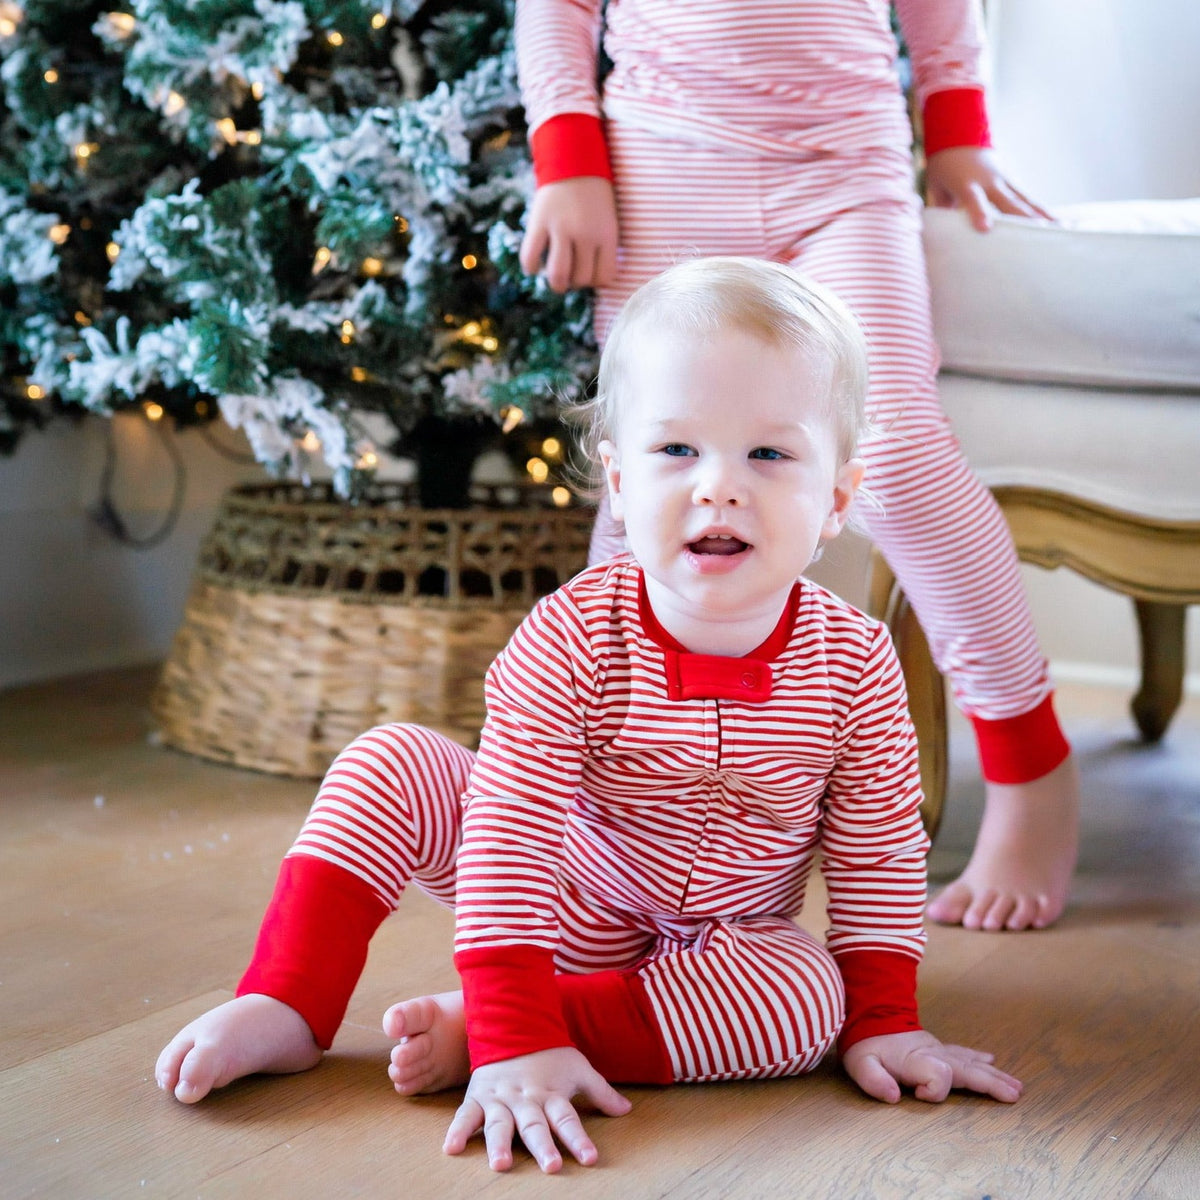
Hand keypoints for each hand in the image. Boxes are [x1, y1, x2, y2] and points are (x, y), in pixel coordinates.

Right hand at [443, 1046, 631, 1173]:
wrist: (512, 1025)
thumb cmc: (549, 1055)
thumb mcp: (577, 1069)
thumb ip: (601, 1092)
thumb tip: (627, 1109)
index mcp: (550, 1093)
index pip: (567, 1118)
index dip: (578, 1139)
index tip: (590, 1158)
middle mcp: (526, 1099)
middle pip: (535, 1125)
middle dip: (543, 1145)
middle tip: (550, 1165)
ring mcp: (500, 1099)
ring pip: (500, 1124)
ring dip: (500, 1143)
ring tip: (501, 1163)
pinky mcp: (478, 1097)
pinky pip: (466, 1115)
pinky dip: (458, 1130)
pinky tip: (451, 1148)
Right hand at [519, 176, 619, 291]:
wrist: (573, 157)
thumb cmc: (594, 195)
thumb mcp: (609, 219)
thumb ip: (603, 247)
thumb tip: (593, 281)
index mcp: (607, 234)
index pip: (605, 278)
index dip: (596, 281)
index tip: (589, 274)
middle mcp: (585, 234)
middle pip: (581, 279)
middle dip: (576, 282)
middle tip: (571, 275)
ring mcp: (561, 228)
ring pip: (558, 275)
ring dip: (557, 284)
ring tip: (556, 281)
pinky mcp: (539, 221)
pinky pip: (531, 257)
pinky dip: (531, 267)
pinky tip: (534, 265)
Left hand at [842, 1030, 1022, 1104]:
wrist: (869, 1015)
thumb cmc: (866, 1045)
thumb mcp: (860, 1064)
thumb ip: (874, 1080)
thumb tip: (893, 1097)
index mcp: (916, 1060)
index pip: (938, 1076)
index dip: (933, 1090)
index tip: (915, 1094)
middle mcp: (933, 1054)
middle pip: (966, 1070)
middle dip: (989, 1083)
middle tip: (1013, 1095)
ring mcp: (938, 1049)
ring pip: (970, 1063)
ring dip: (993, 1075)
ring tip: (1016, 1087)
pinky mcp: (938, 1048)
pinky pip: (963, 1053)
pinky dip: (978, 1058)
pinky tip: (992, 1062)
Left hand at [925, 146, 1052, 231]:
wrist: (961, 134)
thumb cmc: (944, 166)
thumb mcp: (935, 185)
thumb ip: (941, 208)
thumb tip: (942, 232)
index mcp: (966, 183)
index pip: (973, 200)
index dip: (979, 213)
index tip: (986, 229)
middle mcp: (989, 182)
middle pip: (1007, 202)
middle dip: (1022, 218)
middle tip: (1037, 233)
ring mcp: (1004, 181)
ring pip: (1024, 200)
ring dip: (1041, 214)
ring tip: (1059, 229)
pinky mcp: (1012, 183)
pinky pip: (1028, 199)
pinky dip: (1042, 210)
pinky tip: (1057, 223)